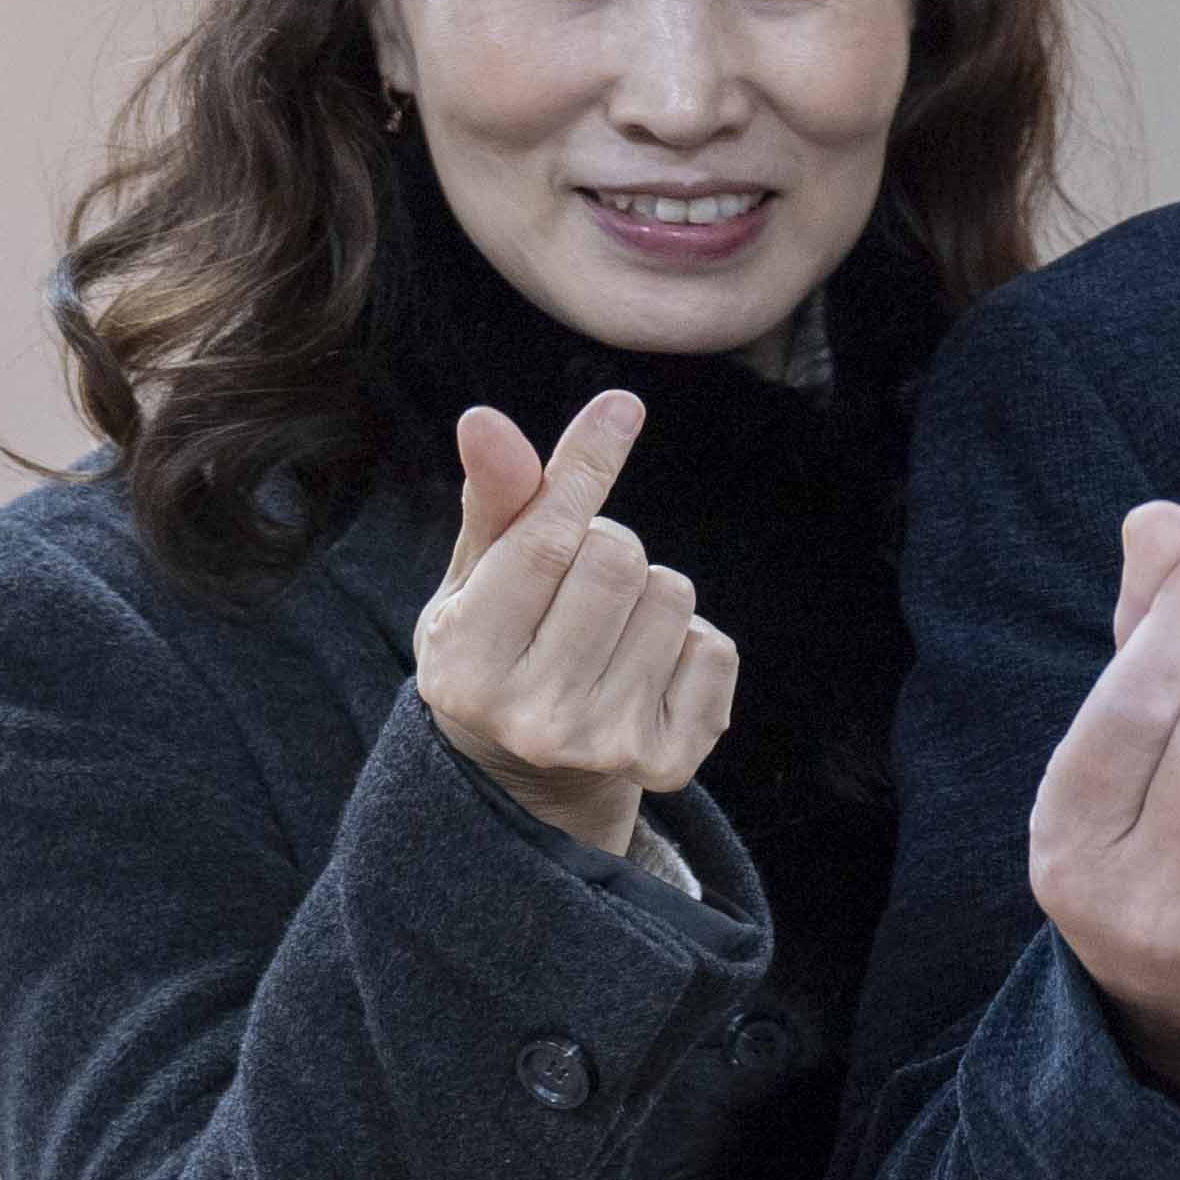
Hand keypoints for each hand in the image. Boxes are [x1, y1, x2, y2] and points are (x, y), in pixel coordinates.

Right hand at [414, 393, 728, 863]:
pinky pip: (716, 649)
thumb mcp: (476, 577)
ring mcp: (602, 745)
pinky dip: (691, 643)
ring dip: (650, 594)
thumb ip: (492, 502)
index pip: (544, 541)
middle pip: (619, 558)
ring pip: (673, 595)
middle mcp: (531, 715)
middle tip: (577, 587)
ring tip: (607, 631)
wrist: (530, 770)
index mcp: (463, 663)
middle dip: (608, 547)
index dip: (585, 468)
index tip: (622, 409)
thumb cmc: (500, 641)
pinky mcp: (668, 763)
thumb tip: (485, 419)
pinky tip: (646, 671)